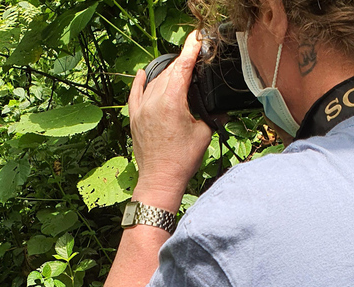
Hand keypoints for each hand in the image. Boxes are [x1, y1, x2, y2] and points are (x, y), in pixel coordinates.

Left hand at [128, 31, 213, 211]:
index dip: (191, 50)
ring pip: (155, 82)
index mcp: (171, 101)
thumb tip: (219, 107)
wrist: (160, 179)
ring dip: (167, 74)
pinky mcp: (134, 118)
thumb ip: (211, 114)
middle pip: (169, 72)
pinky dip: (140, 82)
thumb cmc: (182, 160)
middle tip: (194, 56)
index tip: (196, 39)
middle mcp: (153, 101)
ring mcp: (141, 109)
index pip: (182, 67)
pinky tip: (143, 72)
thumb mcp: (204, 133)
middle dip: (182, 63)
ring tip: (179, 71)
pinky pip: (135, 94)